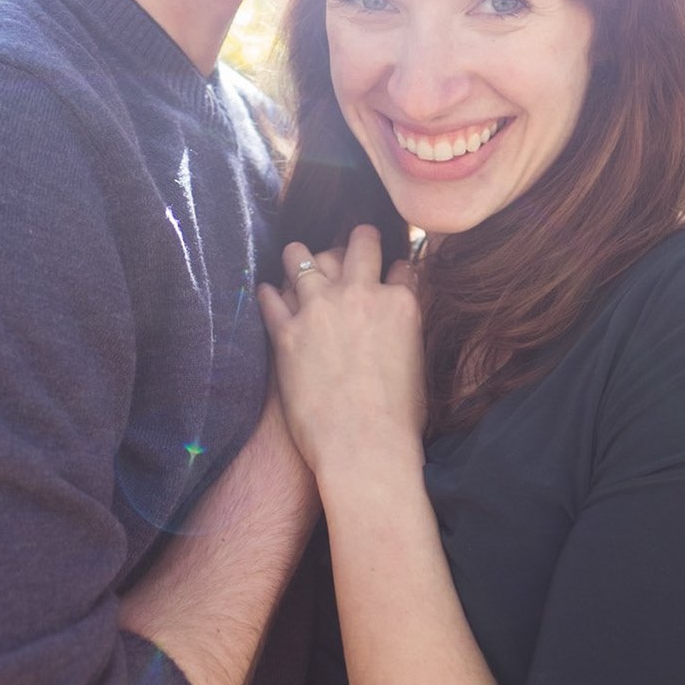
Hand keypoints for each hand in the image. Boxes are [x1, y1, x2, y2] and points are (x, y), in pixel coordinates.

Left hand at [256, 225, 423, 477]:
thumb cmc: (398, 422)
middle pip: (359, 246)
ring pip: (304, 259)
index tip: (391, 264)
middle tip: (355, 236)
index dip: (395, 263)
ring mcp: (321, 310)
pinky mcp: (287, 332)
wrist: (364, 448)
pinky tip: (266, 290)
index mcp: (401, 305)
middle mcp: (361, 295)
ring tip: (296, 253)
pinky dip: (268, 293)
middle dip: (358, 238)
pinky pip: (271, 298)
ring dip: (300, 254)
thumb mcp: (418, 367)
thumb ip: (409, 334)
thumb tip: (404, 326)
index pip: (400, 266)